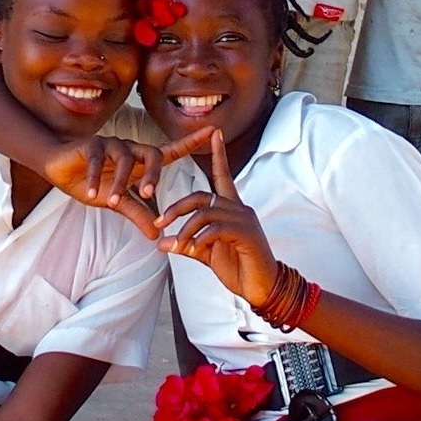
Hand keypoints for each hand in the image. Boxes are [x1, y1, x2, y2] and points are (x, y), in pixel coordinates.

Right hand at [40, 128, 212, 238]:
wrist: (58, 168)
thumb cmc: (90, 182)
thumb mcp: (115, 202)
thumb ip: (137, 214)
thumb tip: (156, 235)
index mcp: (140, 162)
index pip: (171, 151)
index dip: (191, 142)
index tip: (213, 131)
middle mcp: (130, 149)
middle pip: (152, 154)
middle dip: (153, 173)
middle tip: (149, 194)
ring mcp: (111, 144)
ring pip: (125, 159)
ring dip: (120, 182)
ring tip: (113, 202)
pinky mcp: (92, 145)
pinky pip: (97, 160)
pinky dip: (94, 178)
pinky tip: (91, 194)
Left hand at [155, 130, 276, 304]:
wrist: (262, 288)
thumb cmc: (238, 268)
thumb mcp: (207, 253)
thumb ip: (186, 244)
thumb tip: (162, 242)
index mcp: (231, 208)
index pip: (222, 175)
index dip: (218, 154)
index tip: (214, 132)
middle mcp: (239, 208)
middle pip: (202, 195)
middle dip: (176, 207)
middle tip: (159, 223)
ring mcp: (244, 219)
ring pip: (206, 211)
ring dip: (185, 227)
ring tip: (175, 244)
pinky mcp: (246, 234)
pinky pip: (215, 228)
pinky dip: (199, 239)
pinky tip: (192, 250)